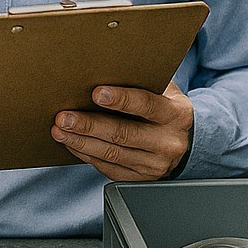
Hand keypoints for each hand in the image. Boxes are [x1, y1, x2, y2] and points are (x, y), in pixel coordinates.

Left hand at [51, 81, 192, 181]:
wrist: (189, 143)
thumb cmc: (167, 109)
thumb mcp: (165, 92)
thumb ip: (142, 82)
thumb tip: (105, 69)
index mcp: (174, 115)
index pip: (146, 105)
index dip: (121, 99)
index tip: (96, 93)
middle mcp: (167, 142)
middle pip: (123, 134)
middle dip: (89, 125)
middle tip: (64, 117)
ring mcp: (155, 164)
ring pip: (112, 154)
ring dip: (81, 141)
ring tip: (59, 130)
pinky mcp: (141, 178)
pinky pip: (109, 168)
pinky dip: (86, 154)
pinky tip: (72, 143)